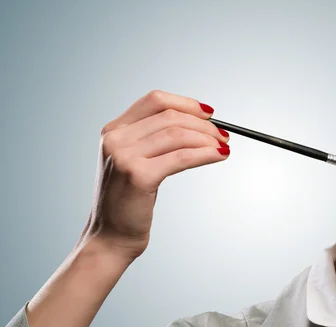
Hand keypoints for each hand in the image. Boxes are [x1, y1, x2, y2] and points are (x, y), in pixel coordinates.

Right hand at [78, 90, 229, 261]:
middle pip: (170, 117)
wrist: (110, 237)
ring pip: (178, 135)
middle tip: (223, 135)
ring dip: (208, 139)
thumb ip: (153, 139)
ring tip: (223, 146)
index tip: (208, 113)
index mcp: (113, 130)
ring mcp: (125, 156)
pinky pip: (182, 157)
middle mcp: (115, 139)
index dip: (186, 104)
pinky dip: (206, 154)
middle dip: (203, 124)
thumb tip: (200, 124)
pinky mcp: (139, 176)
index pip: (154, 101)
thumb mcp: (133, 161)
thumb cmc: (128, 201)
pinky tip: (219, 155)